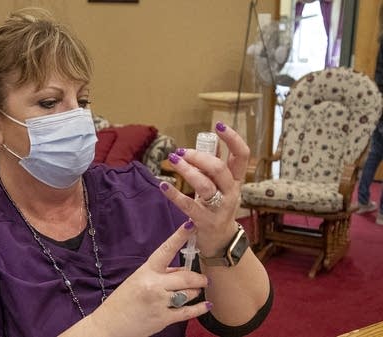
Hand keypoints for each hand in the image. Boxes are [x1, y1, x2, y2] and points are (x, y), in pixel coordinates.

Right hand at [86, 224, 210, 336]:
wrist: (109, 324)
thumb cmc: (123, 301)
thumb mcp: (138, 280)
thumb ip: (161, 273)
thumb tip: (184, 270)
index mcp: (146, 271)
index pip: (166, 249)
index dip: (180, 236)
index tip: (192, 224)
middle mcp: (153, 285)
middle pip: (186, 277)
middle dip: (199, 278)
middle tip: (203, 279)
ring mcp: (159, 302)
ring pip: (189, 293)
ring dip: (196, 292)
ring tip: (195, 292)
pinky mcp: (163, 318)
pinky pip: (188, 312)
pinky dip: (199, 308)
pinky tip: (205, 305)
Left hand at [160, 122, 249, 256]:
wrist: (220, 241)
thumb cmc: (217, 207)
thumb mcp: (221, 185)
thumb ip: (216, 166)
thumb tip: (210, 140)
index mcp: (237, 181)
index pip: (242, 156)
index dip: (233, 139)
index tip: (219, 126)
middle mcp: (231, 193)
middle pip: (220, 169)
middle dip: (199, 156)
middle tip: (181, 151)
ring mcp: (219, 208)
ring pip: (205, 185)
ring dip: (187, 171)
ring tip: (173, 160)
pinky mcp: (204, 221)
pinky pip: (189, 205)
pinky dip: (174, 194)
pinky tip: (164, 185)